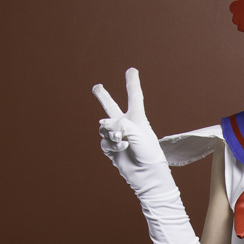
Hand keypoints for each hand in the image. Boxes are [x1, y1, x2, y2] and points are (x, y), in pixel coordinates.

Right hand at [92, 68, 164, 183]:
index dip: (132, 82)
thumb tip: (103, 126)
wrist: (145, 173)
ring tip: (122, 140)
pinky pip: (104, 141)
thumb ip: (118, 123)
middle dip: (103, 97)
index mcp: (137, 117)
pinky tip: (122, 148)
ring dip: (111, 132)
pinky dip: (111, 144)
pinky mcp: (111, 148)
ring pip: (104, 126)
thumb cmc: (147, 151)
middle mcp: (126, 124)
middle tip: (97, 87)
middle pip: (111, 106)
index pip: (134, 96)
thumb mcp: (136, 131)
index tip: (132, 70)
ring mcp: (117, 136)